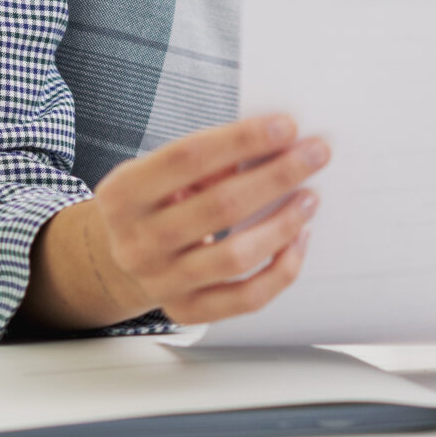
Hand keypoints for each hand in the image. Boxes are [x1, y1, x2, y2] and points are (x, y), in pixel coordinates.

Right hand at [85, 114, 329, 324]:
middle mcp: (136, 242)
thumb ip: (205, 160)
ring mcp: (160, 281)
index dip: (242, 139)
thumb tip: (273, 146)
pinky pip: (246, 297)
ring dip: (283, 223)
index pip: (189, 157)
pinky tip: (297, 240)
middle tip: (316, 154)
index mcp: (123, 194)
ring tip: (309, 198)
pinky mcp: (186, 311)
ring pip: (236, 256)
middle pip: (220, 205)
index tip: (287, 125)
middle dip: (277, 175)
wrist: (119, 263)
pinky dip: (281, 270)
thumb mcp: (158, 173)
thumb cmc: (153, 205)